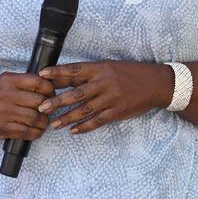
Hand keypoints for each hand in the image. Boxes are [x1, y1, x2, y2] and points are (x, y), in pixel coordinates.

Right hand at [0, 71, 55, 140]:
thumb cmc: (0, 96)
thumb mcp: (9, 82)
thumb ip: (28, 81)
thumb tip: (53, 85)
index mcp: (8, 80)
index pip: (37, 82)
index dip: (49, 89)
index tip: (51, 93)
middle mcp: (5, 95)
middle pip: (38, 101)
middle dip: (48, 106)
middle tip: (49, 108)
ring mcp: (3, 112)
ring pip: (35, 118)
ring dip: (44, 121)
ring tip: (44, 119)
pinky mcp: (3, 127)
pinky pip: (27, 131)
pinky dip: (37, 131)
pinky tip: (38, 128)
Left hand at [36, 61, 172, 134]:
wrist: (156, 83)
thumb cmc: (130, 73)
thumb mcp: (109, 67)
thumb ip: (89, 74)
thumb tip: (64, 78)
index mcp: (100, 69)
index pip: (74, 70)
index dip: (57, 73)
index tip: (41, 75)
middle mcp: (104, 83)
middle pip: (76, 94)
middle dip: (57, 101)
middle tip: (41, 107)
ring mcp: (111, 98)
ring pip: (84, 110)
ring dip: (67, 118)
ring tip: (53, 124)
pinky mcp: (117, 111)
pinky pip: (97, 121)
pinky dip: (84, 127)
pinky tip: (73, 131)